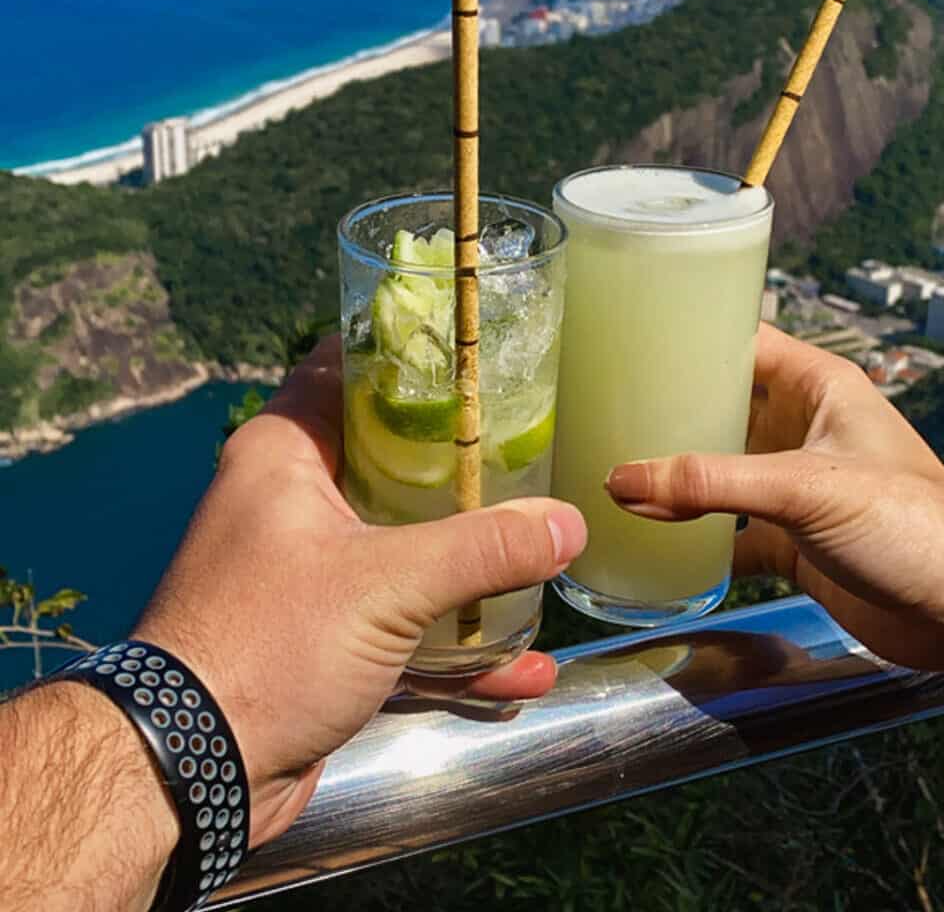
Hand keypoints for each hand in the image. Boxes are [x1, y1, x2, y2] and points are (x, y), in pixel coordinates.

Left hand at [135, 336, 586, 847]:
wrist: (190, 773)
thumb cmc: (273, 642)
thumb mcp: (388, 583)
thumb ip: (483, 548)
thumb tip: (570, 523)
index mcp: (285, 453)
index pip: (350, 368)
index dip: (412, 355)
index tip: (482, 352)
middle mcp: (290, 500)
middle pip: (393, 461)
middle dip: (466, 469)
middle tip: (537, 454)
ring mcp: (306, 573)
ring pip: (404, 549)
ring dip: (472, 570)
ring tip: (544, 568)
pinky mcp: (322, 641)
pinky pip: (403, 626)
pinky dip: (457, 647)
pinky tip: (523, 673)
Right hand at [606, 323, 943, 682]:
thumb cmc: (913, 522)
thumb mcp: (804, 487)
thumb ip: (712, 482)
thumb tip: (623, 479)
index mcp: (817, 387)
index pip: (743, 342)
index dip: (691, 337)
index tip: (631, 337)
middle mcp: (803, 429)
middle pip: (722, 407)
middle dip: (669, 411)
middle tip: (601, 408)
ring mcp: (797, 487)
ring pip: (721, 472)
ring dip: (676, 477)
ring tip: (609, 468)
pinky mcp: (795, 542)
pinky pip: (731, 534)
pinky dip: (694, 541)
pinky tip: (649, 543)